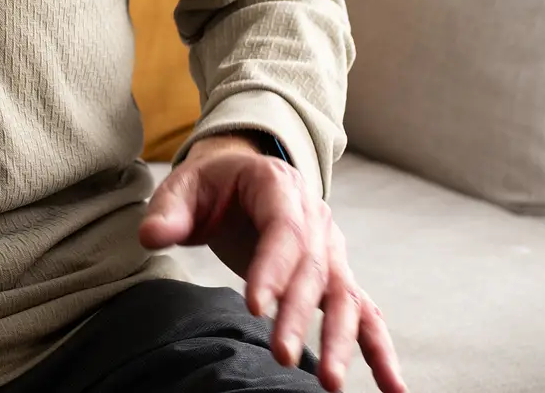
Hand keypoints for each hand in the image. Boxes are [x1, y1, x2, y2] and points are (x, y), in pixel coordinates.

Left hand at [139, 134, 405, 392]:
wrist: (245, 173)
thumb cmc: (213, 184)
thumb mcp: (185, 185)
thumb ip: (168, 211)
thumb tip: (151, 236)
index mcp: (279, 188)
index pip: (283, 231)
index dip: (272, 269)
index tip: (255, 308)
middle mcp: (315, 219)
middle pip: (313, 270)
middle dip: (300, 315)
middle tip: (281, 355)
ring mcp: (331, 250)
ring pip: (345, 297)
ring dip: (343, 341)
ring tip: (330, 384)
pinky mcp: (336, 277)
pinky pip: (364, 313)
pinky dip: (379, 350)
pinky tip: (393, 388)